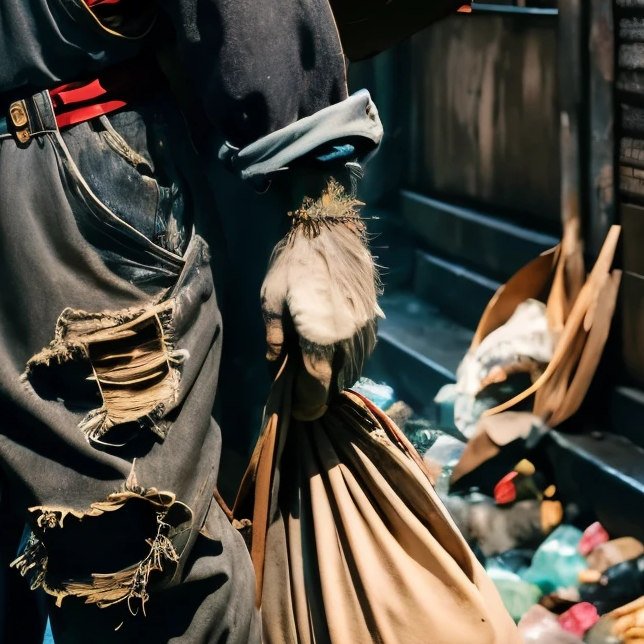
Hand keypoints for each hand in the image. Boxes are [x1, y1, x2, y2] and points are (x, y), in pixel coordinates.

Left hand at [260, 180, 379, 416]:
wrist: (328, 230)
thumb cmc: (293, 264)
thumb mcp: (270, 300)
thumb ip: (274, 338)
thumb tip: (276, 366)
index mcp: (321, 338)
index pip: (317, 386)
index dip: (308, 405)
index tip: (299, 413)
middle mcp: (348, 338)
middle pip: (338, 382)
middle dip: (321, 394)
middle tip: (303, 395)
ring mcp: (364, 329)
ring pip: (355, 369)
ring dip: (337, 378)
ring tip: (316, 377)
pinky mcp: (372, 318)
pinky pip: (364, 351)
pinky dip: (349, 361)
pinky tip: (333, 356)